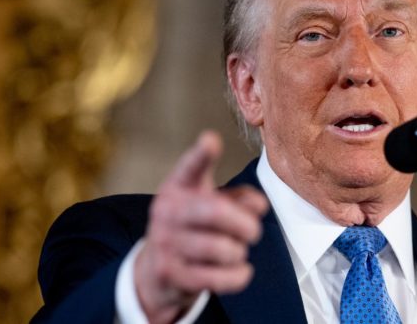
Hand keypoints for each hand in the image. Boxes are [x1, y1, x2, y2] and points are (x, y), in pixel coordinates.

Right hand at [134, 131, 268, 322]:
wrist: (157, 272)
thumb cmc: (193, 228)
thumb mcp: (210, 204)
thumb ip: (238, 198)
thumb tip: (259, 205)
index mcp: (178, 187)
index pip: (190, 167)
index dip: (201, 154)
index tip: (211, 139)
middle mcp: (167, 211)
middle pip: (216, 211)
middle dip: (246, 224)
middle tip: (254, 231)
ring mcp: (165, 243)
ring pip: (222, 248)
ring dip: (239, 252)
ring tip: (235, 251)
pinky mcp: (171, 274)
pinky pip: (219, 277)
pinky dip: (239, 275)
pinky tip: (240, 270)